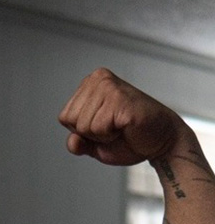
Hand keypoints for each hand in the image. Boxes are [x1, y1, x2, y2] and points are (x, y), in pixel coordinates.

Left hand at [59, 68, 184, 165]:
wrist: (159, 141)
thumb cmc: (130, 138)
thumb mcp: (95, 144)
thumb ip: (78, 142)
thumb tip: (72, 142)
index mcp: (90, 85)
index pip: (64, 117)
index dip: (82, 132)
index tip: (104, 127)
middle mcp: (98, 79)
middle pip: (71, 121)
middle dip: (90, 134)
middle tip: (114, 128)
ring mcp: (108, 86)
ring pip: (83, 126)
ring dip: (101, 135)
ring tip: (120, 127)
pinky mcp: (119, 98)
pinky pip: (97, 127)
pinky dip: (110, 135)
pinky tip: (125, 126)